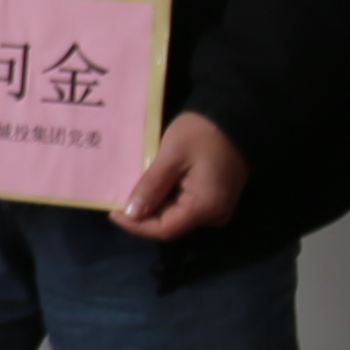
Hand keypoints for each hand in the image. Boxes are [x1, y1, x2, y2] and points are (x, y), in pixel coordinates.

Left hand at [115, 111, 250, 239]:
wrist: (235, 119)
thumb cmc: (202, 133)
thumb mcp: (171, 155)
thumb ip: (152, 186)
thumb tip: (132, 213)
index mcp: (206, 207)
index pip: (165, 230)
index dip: (137, 225)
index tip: (113, 212)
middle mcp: (215, 215)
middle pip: (171, 225)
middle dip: (143, 215)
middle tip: (119, 198)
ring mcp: (218, 208)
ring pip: (177, 216)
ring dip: (153, 206)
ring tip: (131, 191)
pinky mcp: (216, 199)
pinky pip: (187, 207)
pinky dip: (167, 199)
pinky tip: (151, 187)